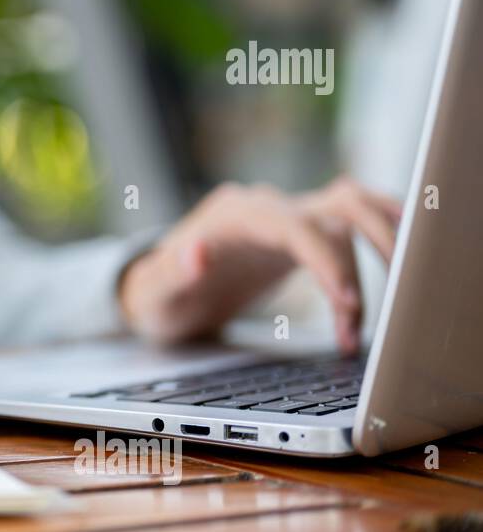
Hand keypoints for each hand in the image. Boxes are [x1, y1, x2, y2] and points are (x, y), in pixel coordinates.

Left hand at [118, 177, 400, 353]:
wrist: (158, 290)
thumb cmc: (155, 293)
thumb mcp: (154, 291)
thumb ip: (172, 270)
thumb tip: (196, 250)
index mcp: (234, 214)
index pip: (295, 225)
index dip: (327, 261)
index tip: (346, 304)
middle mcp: (267, 208)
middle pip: (341, 205)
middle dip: (374, 250)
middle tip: (371, 313)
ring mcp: (287, 219)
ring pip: (355, 215)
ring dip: (377, 258)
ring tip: (360, 325)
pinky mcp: (301, 237)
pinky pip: (348, 236)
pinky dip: (367, 263)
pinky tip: (367, 306)